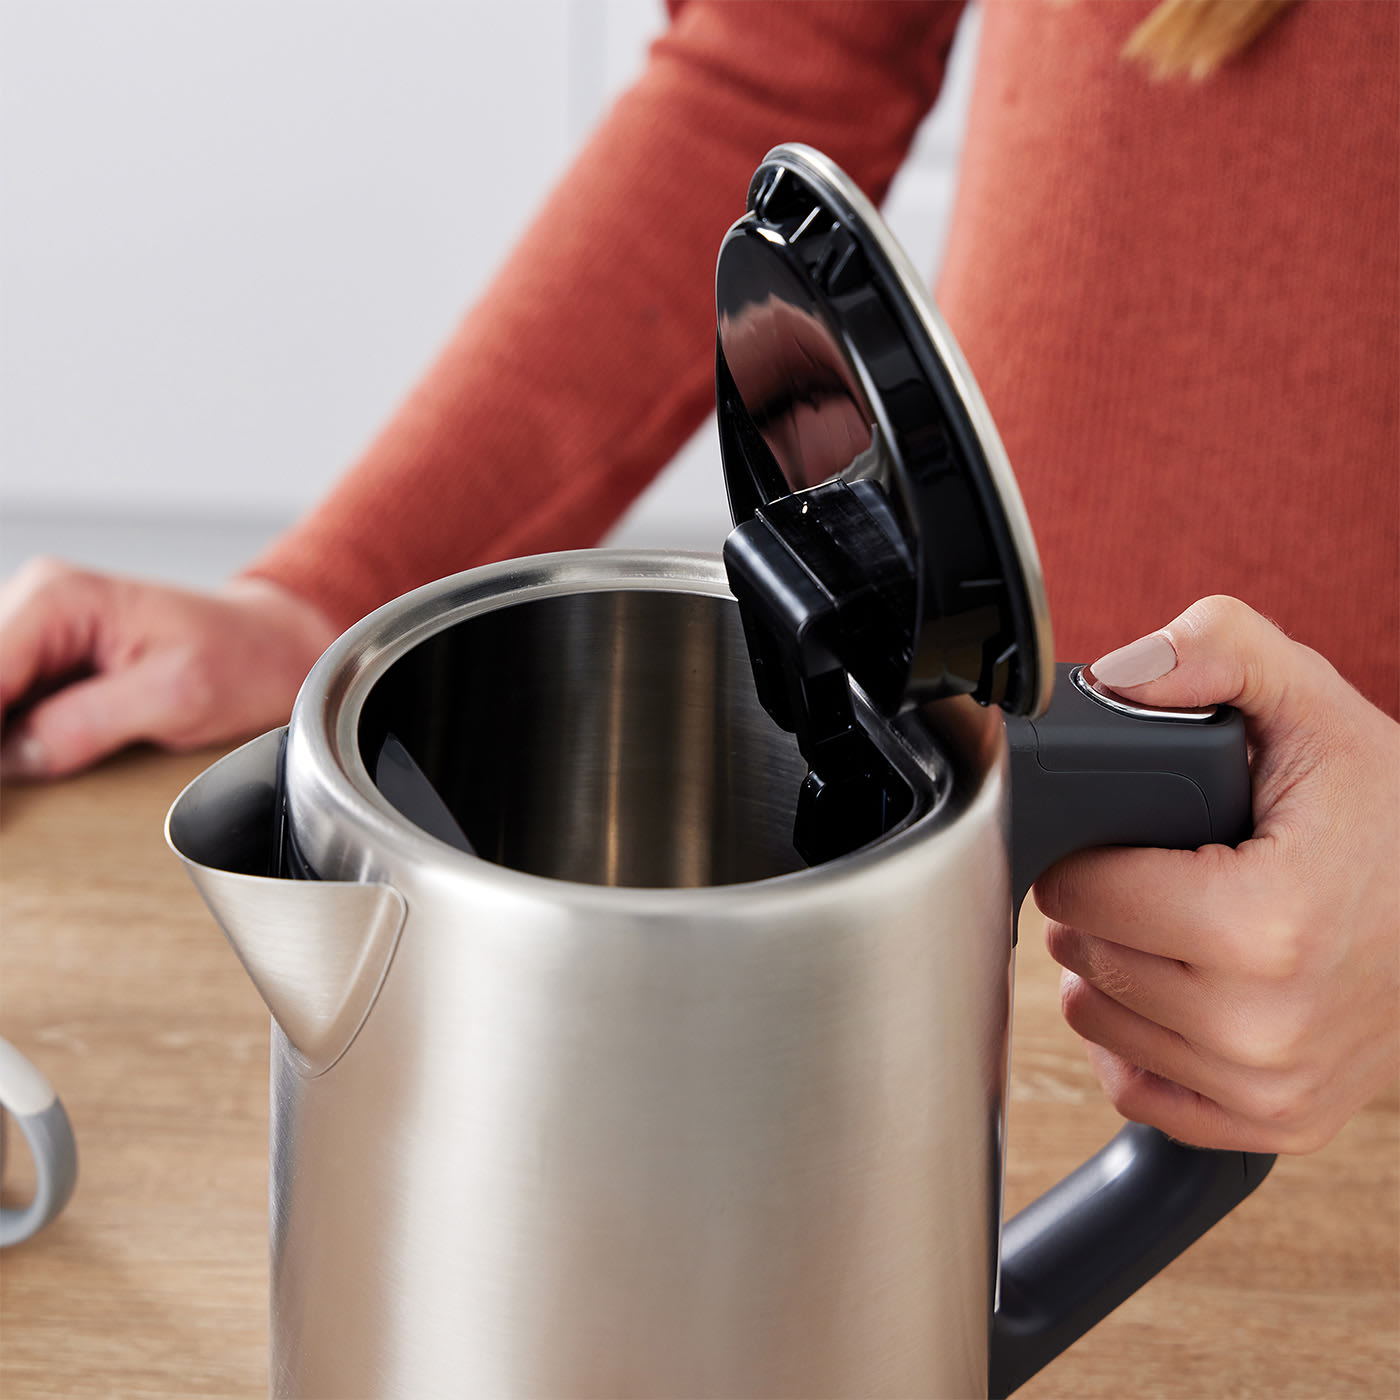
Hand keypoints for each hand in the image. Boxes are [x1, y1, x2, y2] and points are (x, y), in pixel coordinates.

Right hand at [0, 559, 338, 779]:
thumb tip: (11, 758)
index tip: (1, 782)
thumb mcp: (177, 695)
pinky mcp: (44, 662)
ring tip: (19, 784)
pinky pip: (2, 700)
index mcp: (59, 598)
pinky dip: (5, 740)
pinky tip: (20, 771)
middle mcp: (34, 602)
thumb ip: (87, 722)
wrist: (274, 648)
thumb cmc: (243, 659)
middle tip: (13, 787)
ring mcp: (34, 631)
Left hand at [1035, 595, 1398, 1153]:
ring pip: (1097, 1023)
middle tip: (1148, 875)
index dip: (1083, 853)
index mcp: (1265, 922)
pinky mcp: (1276, 1121)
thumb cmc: (1387, 815)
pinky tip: (1177, 991)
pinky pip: (1139, 1091)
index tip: (1118, 839)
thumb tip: (1121, 673)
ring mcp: (1273, 1085)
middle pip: (1085, 956)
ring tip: (1167, 926)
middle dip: (1097, 907)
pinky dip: (1141, 1043)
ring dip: (1110, 972)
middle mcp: (1266, 1023)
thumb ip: (1218, 651)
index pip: (1082, 892)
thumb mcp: (1312, 705)